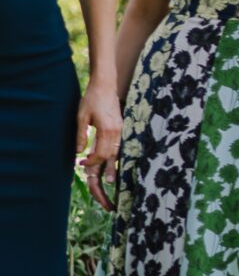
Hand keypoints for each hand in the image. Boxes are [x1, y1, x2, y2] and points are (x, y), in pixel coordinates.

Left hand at [78, 78, 120, 211]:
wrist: (106, 85)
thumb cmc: (91, 99)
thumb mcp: (81, 116)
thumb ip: (81, 135)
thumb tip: (78, 154)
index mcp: (107, 130)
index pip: (100, 154)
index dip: (92, 163)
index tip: (83, 166)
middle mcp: (117, 133)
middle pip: (112, 159)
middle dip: (107, 176)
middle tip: (106, 190)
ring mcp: (122, 131)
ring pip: (118, 155)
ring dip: (113, 170)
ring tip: (111, 184)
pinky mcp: (122, 129)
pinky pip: (119, 149)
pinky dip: (115, 159)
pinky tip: (112, 166)